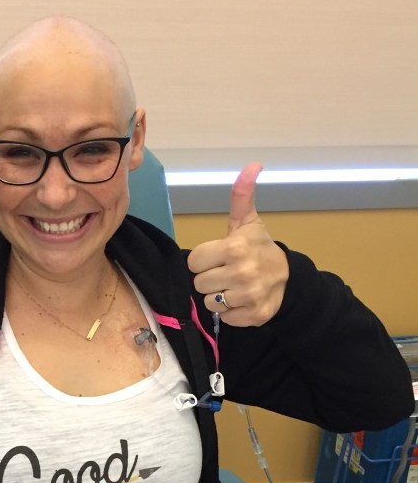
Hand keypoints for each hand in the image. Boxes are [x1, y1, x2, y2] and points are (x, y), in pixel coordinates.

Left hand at [187, 163, 288, 326]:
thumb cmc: (259, 248)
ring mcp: (249, 296)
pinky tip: (242, 299)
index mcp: (235, 248)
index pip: (194, 262)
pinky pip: (225, 318)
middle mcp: (242, 272)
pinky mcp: (254, 316)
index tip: (218, 257)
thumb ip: (241, 195)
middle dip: (210, 279)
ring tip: (233, 286)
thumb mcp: (247, 221)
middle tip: (226, 272)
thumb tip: (252, 164)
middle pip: (199, 284)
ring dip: (219, 296)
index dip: (204, 260)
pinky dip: (231, 312)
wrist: (287, 277)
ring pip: (210, 303)